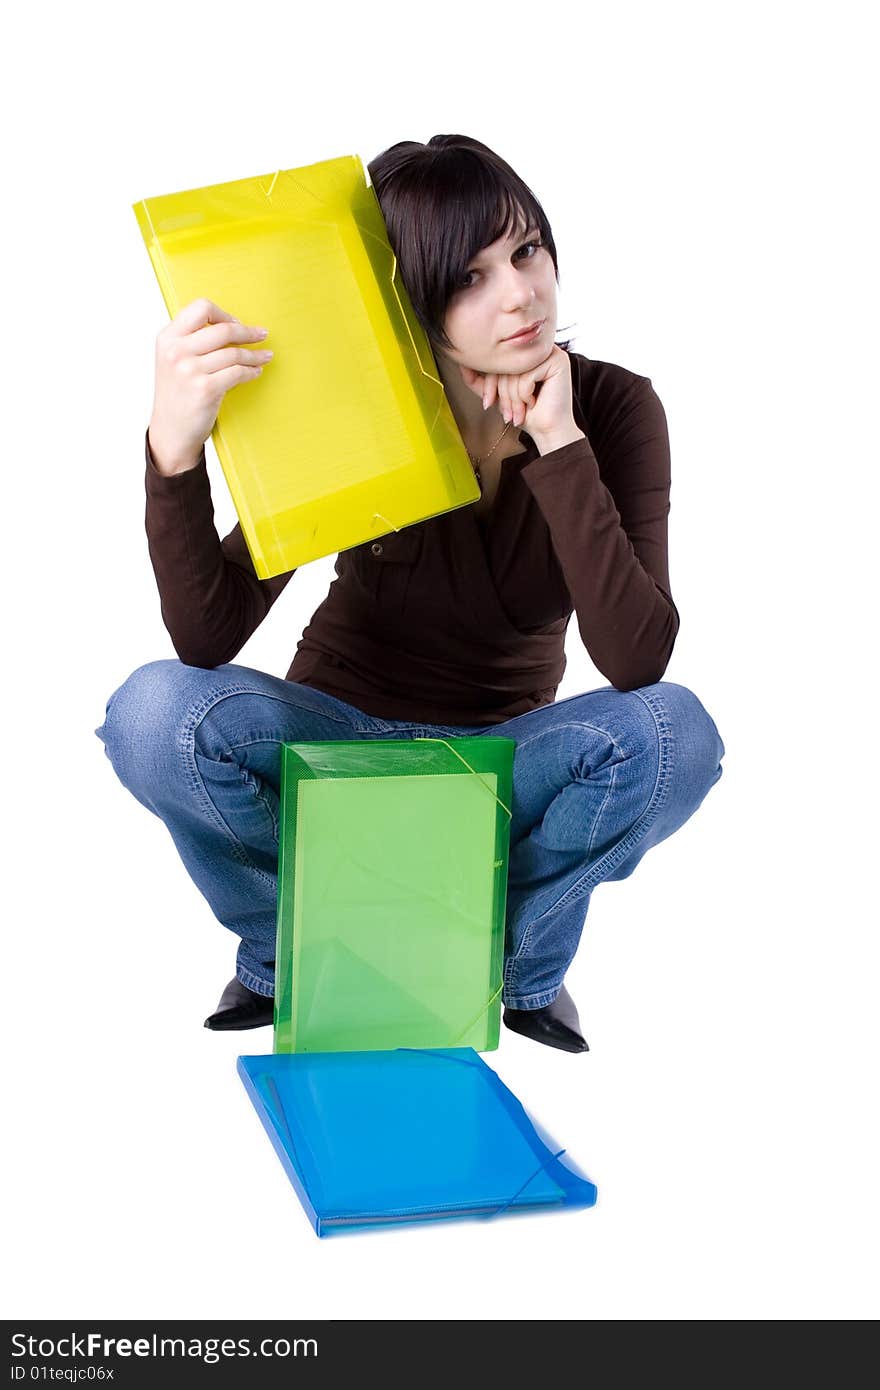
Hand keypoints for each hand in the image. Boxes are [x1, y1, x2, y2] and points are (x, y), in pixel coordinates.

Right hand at [148, 297, 273, 475]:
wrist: (171, 431)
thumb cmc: (177, 394)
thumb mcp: (172, 360)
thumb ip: (191, 340)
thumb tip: (230, 325)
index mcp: (167, 338)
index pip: (200, 308)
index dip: (223, 314)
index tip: (235, 323)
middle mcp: (176, 352)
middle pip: (223, 329)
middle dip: (248, 332)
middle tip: (262, 335)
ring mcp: (189, 371)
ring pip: (234, 353)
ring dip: (255, 355)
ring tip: (265, 357)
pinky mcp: (205, 389)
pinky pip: (237, 373)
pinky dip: (251, 371)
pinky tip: (256, 371)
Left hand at [458, 344, 575, 442]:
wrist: (548, 431)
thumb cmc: (527, 414)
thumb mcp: (498, 395)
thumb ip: (481, 380)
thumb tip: (462, 364)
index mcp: (525, 353)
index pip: (498, 360)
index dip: (489, 384)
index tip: (488, 404)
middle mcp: (537, 349)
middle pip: (506, 364)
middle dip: (502, 394)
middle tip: (508, 414)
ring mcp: (549, 352)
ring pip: (516, 370)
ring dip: (513, 398)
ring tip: (521, 411)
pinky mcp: (558, 361)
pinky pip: (528, 374)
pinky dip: (525, 394)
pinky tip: (534, 402)